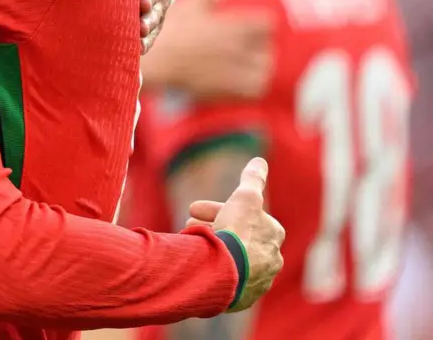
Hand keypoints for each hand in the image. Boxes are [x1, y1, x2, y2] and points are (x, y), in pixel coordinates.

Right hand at [143, 0, 273, 99]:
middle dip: (257, 47)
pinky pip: (257, 87)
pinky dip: (252, 84)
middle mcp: (241, 47)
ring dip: (256, 66)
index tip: (247, 30)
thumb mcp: (189, 2)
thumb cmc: (172, 30)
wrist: (158, 61)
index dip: (258, 26)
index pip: (267, 23)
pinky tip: (237, 80)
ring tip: (241, 65)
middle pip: (267, 47)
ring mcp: (238, 69)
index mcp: (235, 25)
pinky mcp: (233, 89)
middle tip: (242, 49)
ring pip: (264, 67)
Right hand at [186, 158, 284, 311]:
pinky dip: (212, 269)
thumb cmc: (236, 232)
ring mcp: (257, 281)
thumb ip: (252, 179)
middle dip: (213, 227)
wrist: (224, 271)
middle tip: (188, 224)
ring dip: (212, 248)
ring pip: (231, 259)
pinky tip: (198, 265)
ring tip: (189, 244)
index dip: (218, 208)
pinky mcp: (241, 298)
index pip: (244, 215)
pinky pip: (225, 280)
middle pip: (237, 238)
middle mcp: (271, 260)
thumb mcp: (244, 197)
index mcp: (273, 235)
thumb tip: (259, 161)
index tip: (193, 208)